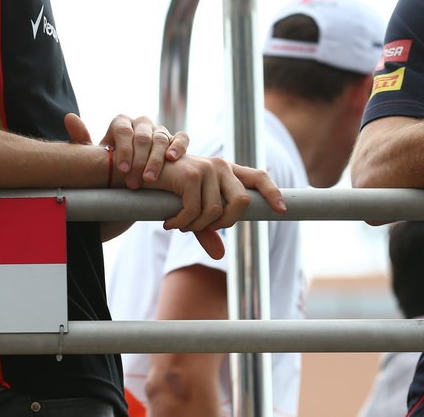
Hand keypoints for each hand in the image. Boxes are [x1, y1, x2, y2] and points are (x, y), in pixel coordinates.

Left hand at [64, 113, 189, 188]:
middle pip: (143, 136)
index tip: (121, 169)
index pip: (123, 129)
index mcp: (120, 122)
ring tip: (149, 180)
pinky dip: (179, 145)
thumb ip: (81, 139)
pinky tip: (173, 159)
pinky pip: (181, 137)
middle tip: (133, 182)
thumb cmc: (107, 167)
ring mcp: (159, 131)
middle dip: (138, 160)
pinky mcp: (174, 140)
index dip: (123, 149)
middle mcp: (141, 123)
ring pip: (161, 138)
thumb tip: (69, 117)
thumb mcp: (93, 157)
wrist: (125, 178)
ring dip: (156, 159)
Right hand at [147, 156, 285, 258]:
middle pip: (242, 202)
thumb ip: (207, 229)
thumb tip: (220, 255)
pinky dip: (182, 223)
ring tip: (179, 224)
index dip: (272, 193)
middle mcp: (222, 167)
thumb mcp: (192, 211)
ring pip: (216, 212)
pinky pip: (195, 211)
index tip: (282, 210)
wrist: (141, 173)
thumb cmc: (169, 191)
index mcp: (228, 172)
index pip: (259, 177)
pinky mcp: (191, 174)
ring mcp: (207, 168)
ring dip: (195, 226)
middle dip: (226, 223)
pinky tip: (169, 222)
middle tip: (204, 228)